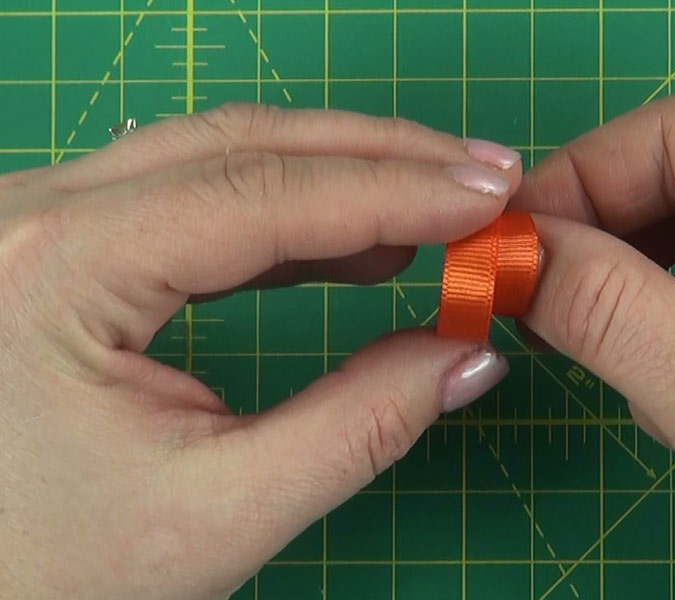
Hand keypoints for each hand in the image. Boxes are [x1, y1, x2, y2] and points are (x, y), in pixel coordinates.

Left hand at [0, 104, 521, 598]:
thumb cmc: (49, 568)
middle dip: (378, 157)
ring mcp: (39, 223)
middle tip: (484, 179)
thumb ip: (362, 424)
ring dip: (339, 176)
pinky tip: (359, 243)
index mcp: (56, 269)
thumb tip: (472, 353)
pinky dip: (288, 217)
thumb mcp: (219, 511)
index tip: (488, 199)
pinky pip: (192, 201)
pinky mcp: (61, 248)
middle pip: (242, 145)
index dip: (393, 188)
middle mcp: (32, 215)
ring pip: (218, 158)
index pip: (258, 195)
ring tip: (439, 207)